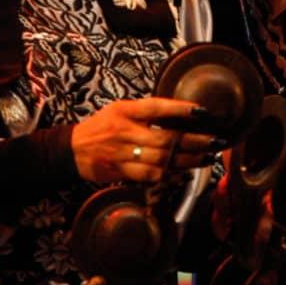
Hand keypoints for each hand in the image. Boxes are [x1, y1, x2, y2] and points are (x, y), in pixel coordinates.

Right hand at [70, 97, 224, 183]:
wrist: (71, 149)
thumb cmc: (100, 126)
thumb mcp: (120, 109)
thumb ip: (146, 112)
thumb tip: (179, 114)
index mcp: (125, 111)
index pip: (155, 107)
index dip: (179, 109)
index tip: (201, 111)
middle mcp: (124, 131)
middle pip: (164, 139)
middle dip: (193, 141)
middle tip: (214, 142)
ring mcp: (122, 153)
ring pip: (160, 160)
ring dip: (186, 161)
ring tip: (205, 158)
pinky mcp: (120, 171)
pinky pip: (149, 176)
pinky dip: (169, 175)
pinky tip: (184, 173)